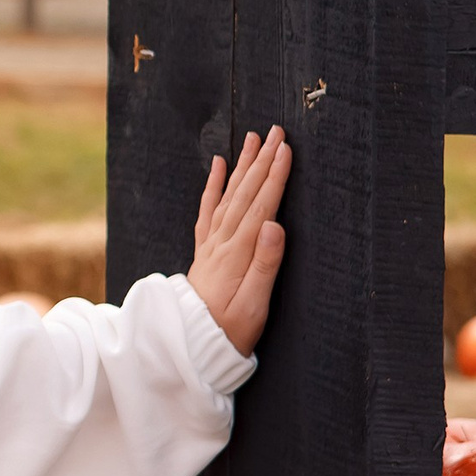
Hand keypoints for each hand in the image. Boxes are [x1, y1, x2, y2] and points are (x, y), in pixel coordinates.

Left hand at [185, 127, 291, 355]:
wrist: (189, 344)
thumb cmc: (229, 330)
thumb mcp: (254, 305)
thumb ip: (265, 265)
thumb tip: (274, 226)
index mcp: (238, 253)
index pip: (261, 205)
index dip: (275, 176)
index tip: (286, 148)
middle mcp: (222, 242)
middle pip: (245, 193)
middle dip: (261, 160)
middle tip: (275, 131)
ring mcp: (211, 244)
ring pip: (228, 195)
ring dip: (242, 166)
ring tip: (252, 139)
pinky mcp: (205, 250)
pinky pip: (208, 209)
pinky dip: (213, 185)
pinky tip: (218, 165)